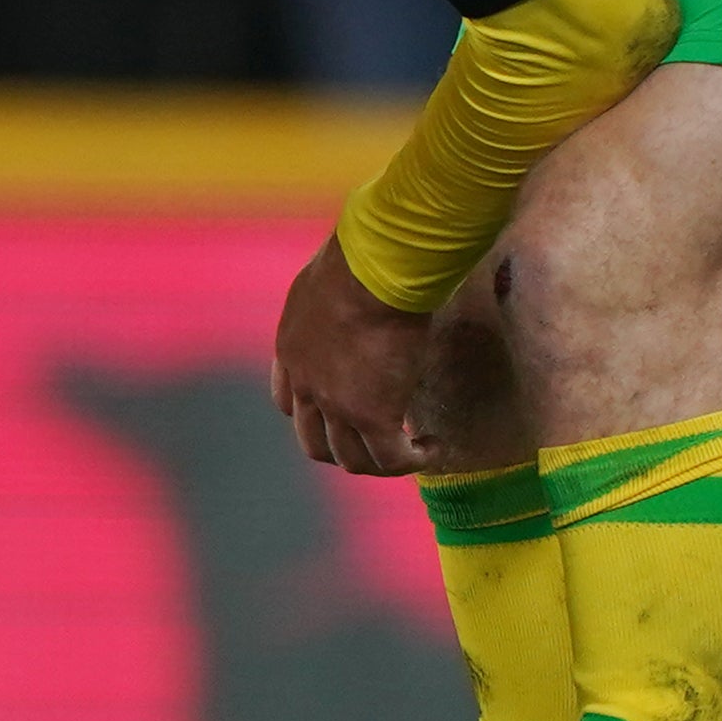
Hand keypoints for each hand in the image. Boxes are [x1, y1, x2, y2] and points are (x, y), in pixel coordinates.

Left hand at [272, 233, 437, 473]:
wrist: (375, 267)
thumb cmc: (361, 258)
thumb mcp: (328, 279)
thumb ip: (334, 298)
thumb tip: (359, 289)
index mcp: (291, 350)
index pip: (288, 402)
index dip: (316, 415)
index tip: (345, 413)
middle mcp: (306, 383)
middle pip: (314, 442)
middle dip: (345, 450)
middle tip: (379, 442)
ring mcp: (335, 405)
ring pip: (351, 460)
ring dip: (381, 462)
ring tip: (412, 450)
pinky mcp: (372, 416)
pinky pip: (391, 460)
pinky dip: (412, 462)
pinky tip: (433, 447)